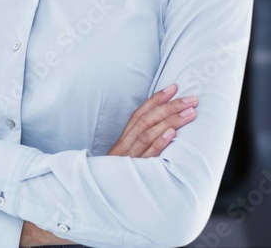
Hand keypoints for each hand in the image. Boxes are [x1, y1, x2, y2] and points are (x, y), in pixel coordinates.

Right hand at [20, 86, 196, 245]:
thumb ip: (139, 145)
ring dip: (170, 120)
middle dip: (170, 106)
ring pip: (149, 134)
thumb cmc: (114, 178)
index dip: (156, 99)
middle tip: (191, 97)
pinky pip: (147, 155)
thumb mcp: (125, 159)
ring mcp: (129, 158)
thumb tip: (162, 131)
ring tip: (189, 111)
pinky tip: (171, 133)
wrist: (93, 198)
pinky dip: (158, 142)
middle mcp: (125, 145)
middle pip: (147, 120)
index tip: (173, 87)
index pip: (140, 114)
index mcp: (123, 140)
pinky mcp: (133, 172)